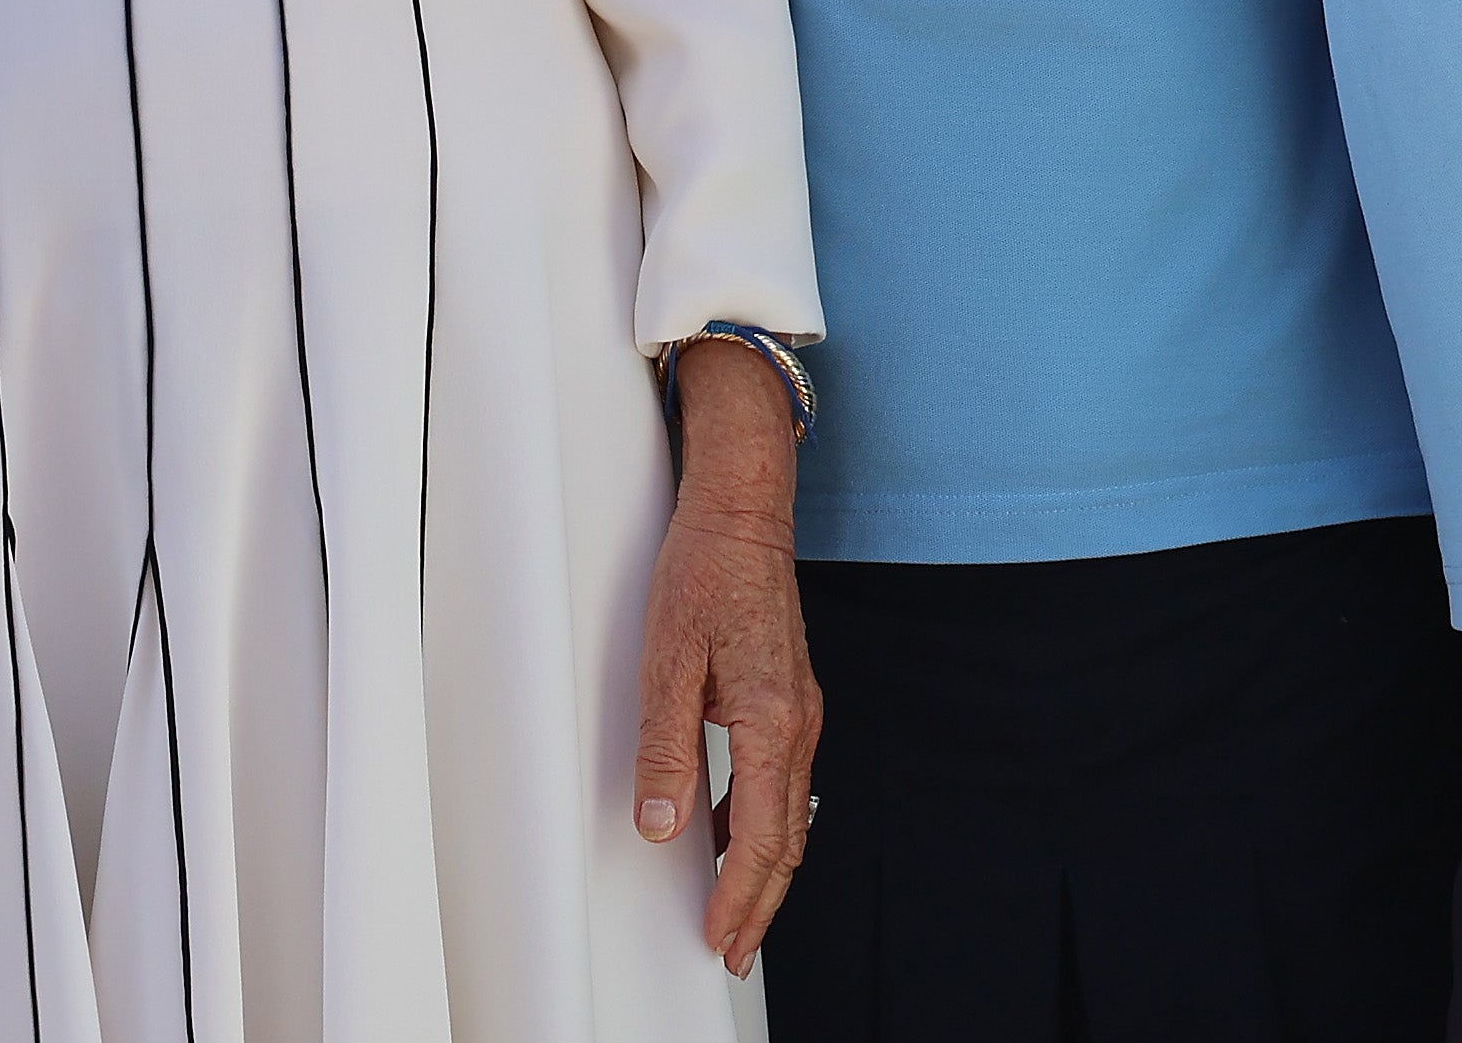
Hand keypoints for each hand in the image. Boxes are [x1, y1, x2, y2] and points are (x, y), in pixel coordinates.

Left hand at [636, 341, 822, 975]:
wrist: (742, 512)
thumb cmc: (702, 572)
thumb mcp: (666, 658)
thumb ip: (665, 746)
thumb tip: (659, 825)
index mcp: (773, 722)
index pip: (762, 838)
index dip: (741, 897)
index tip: (722, 939)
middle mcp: (800, 723)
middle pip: (786, 838)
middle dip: (759, 901)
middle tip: (730, 948)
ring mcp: (801, 710)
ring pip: (789, 812)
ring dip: (763, 865)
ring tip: (731, 908)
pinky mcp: (790, 696)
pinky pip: (782, 778)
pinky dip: (762, 819)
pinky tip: (730, 831)